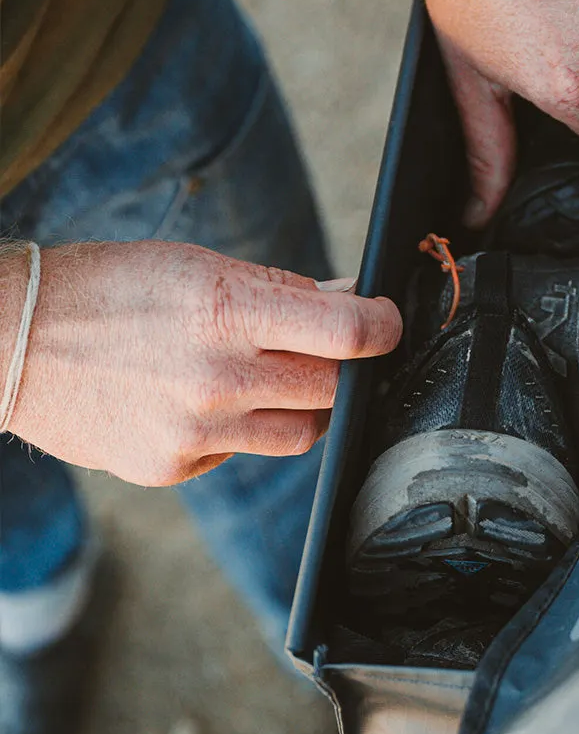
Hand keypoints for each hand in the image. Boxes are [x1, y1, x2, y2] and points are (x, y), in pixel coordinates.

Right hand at [0, 241, 400, 485]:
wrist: (12, 339)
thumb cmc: (111, 288)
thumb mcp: (202, 266)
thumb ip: (285, 290)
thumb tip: (353, 300)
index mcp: (228, 311)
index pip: (349, 332)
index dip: (384, 326)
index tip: (386, 322)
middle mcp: (216, 378)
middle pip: (333, 389)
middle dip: (338, 367)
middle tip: (317, 347)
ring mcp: (193, 431)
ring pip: (302, 433)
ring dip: (299, 404)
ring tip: (257, 374)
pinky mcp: (171, 467)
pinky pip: (242, 452)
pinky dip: (240, 430)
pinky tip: (201, 402)